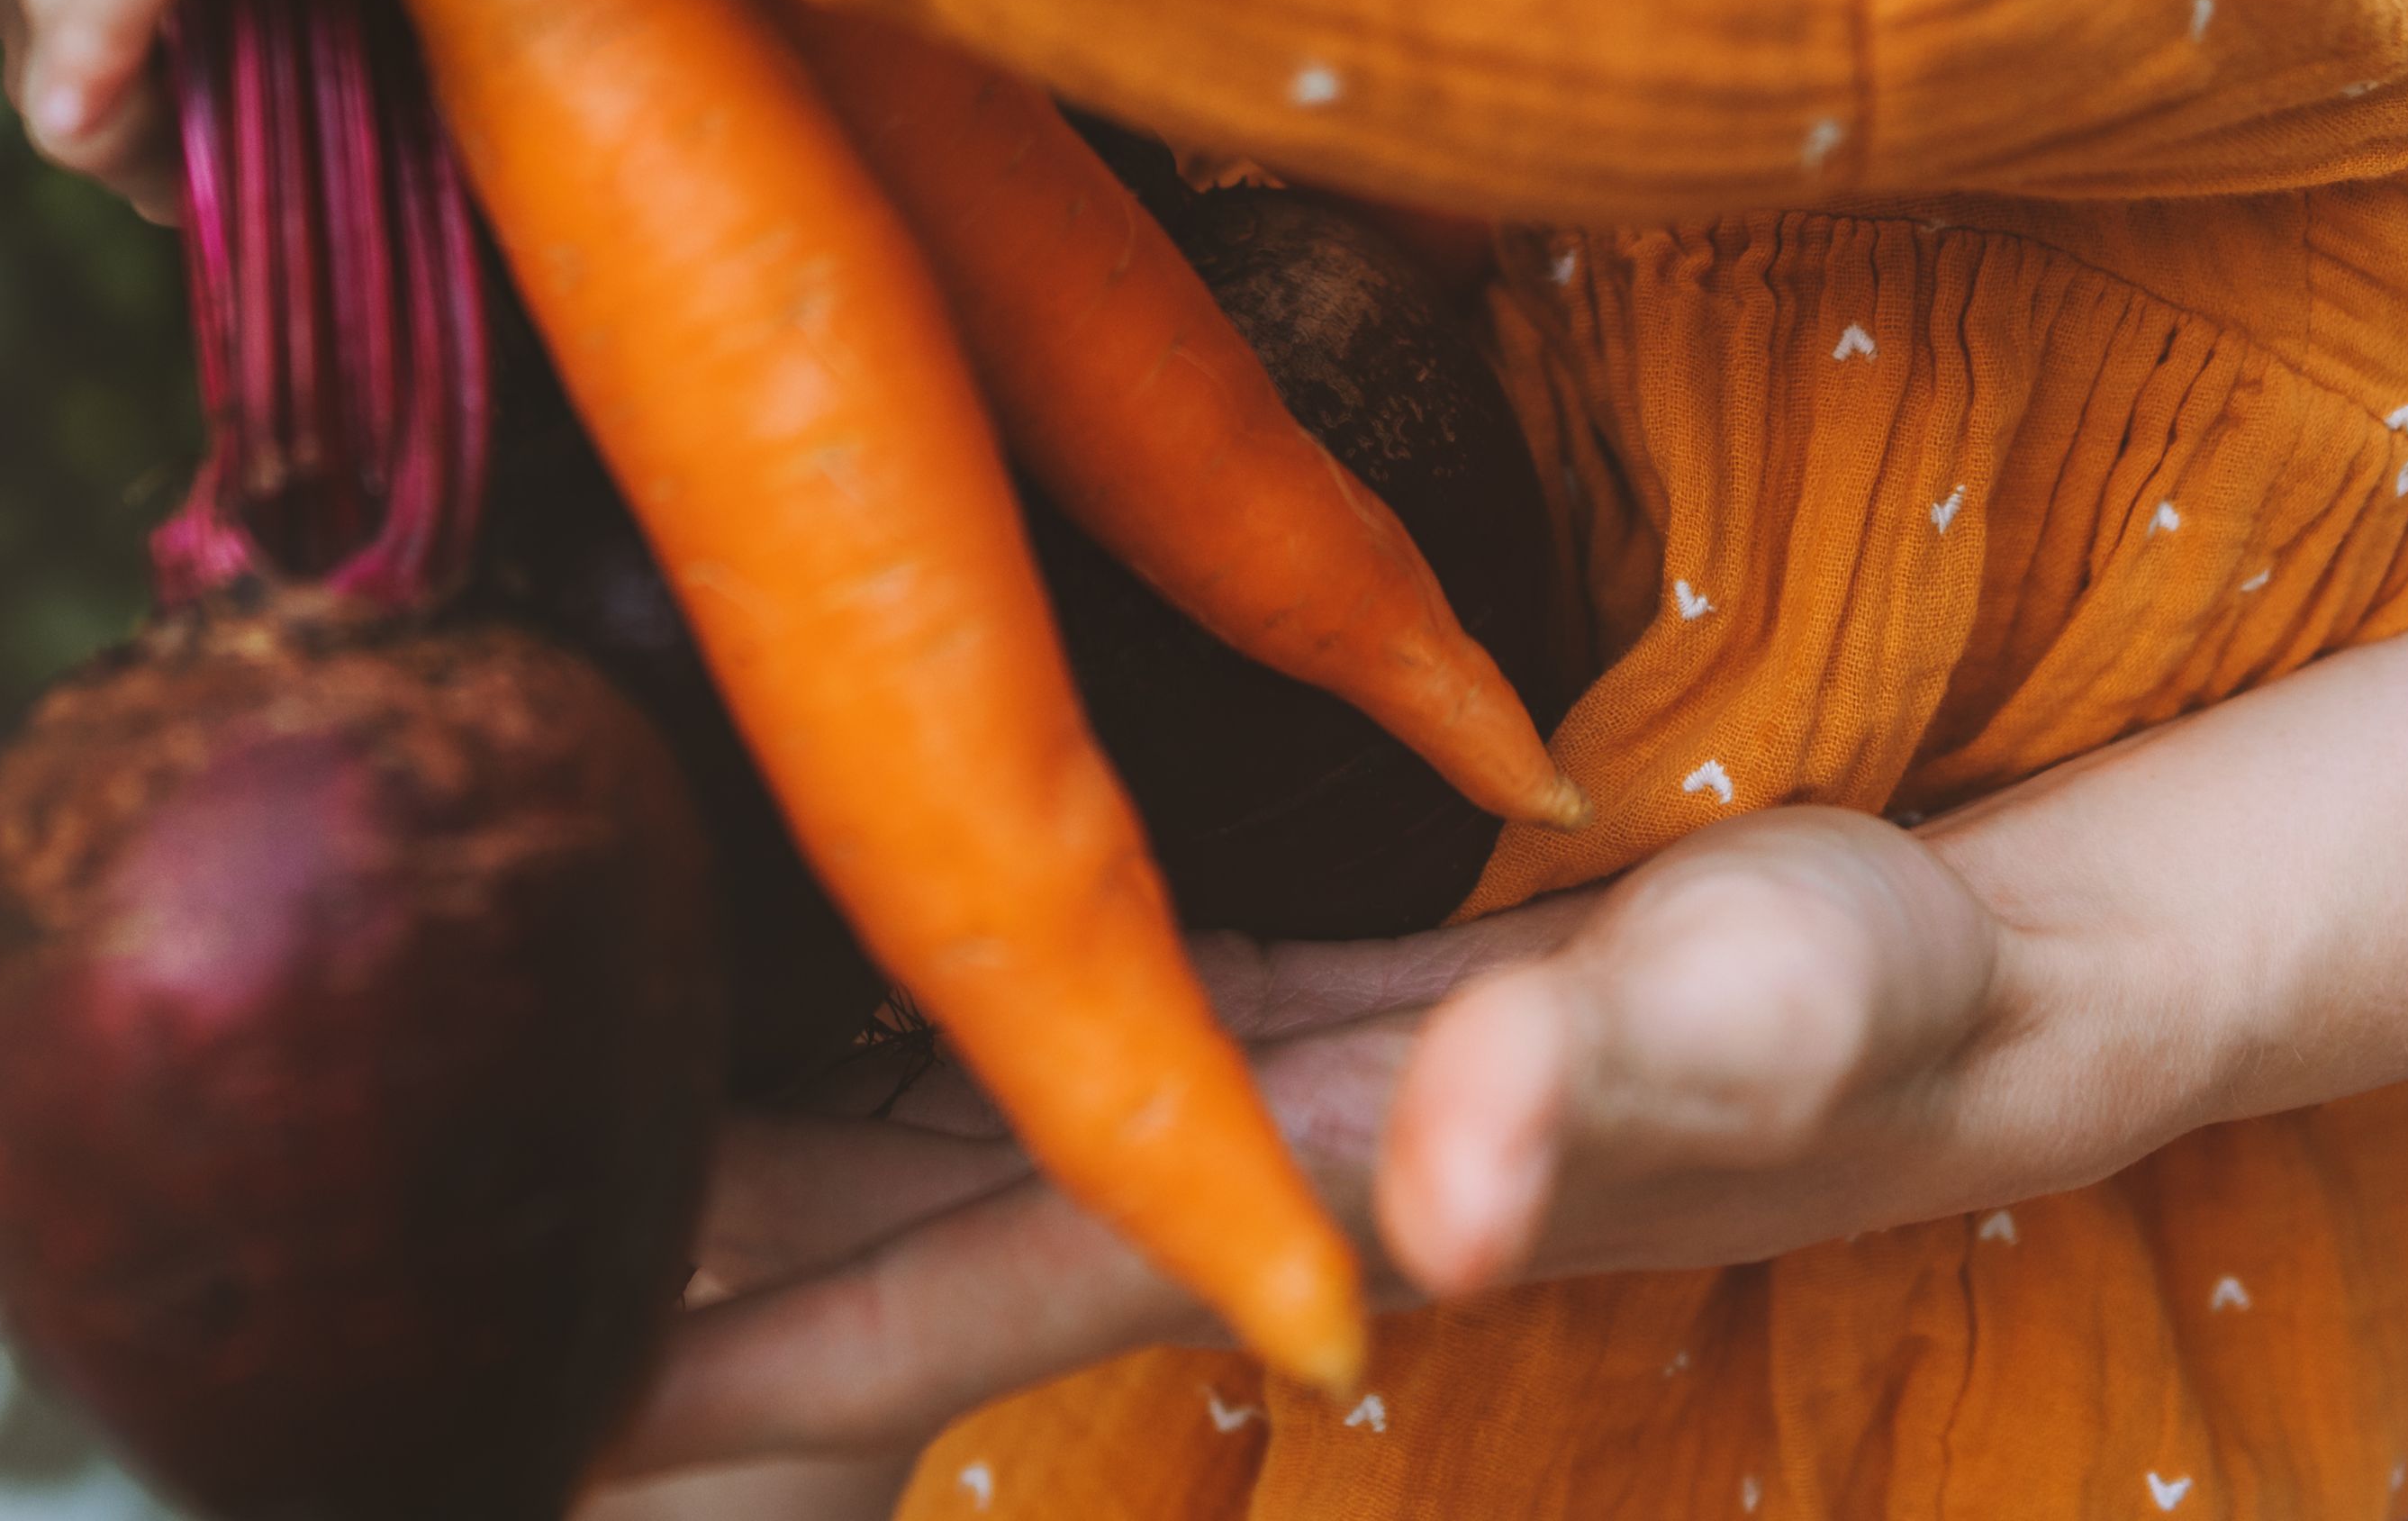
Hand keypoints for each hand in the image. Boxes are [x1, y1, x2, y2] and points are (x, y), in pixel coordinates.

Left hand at [611, 807, 2180, 1469]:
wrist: (1980, 994)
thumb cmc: (1875, 1001)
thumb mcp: (1766, 1007)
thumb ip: (1599, 1075)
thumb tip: (1432, 1184)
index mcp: (1292, 1176)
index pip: (953, 1293)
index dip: (754, 1352)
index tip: (545, 1412)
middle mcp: (1238, 1164)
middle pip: (894, 1260)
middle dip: (678, 1315)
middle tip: (427, 1346)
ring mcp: (1254, 1097)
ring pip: (934, 1161)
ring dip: (744, 1200)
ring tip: (532, 1188)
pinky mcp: (1291, 1020)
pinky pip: (1025, 1063)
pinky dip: (876, 1075)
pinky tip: (770, 1034)